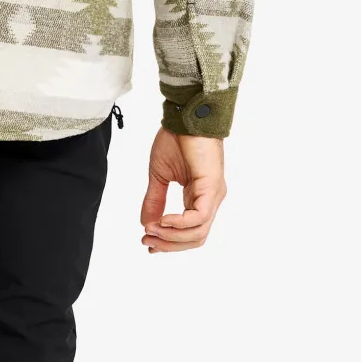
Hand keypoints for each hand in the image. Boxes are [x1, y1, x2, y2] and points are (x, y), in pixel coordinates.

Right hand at [139, 129, 226, 252]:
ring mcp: (214, 195)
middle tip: (146, 241)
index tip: (147, 243)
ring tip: (151, 230)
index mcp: (200, 198)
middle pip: (196, 239)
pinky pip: (199, 217)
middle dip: (169, 244)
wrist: (184, 117)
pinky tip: (163, 220)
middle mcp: (211, 200)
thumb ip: (155, 201)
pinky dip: (180, 224)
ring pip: (198, 233)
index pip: (190, 233)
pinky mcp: (212, 187)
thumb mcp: (159, 176)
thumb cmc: (176, 140)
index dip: (170, 243)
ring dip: (171, 237)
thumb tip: (146, 224)